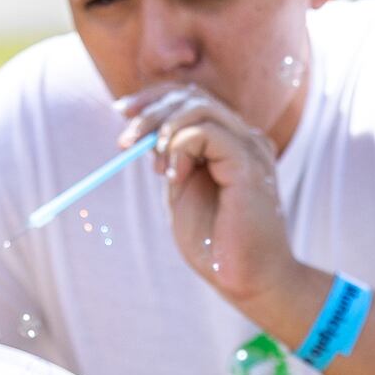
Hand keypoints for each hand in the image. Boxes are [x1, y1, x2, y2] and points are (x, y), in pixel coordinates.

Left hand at [117, 82, 292, 308]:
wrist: (246, 279)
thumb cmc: (217, 244)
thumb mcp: (183, 189)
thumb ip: (173, 158)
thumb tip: (146, 133)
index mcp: (232, 143)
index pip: (193, 98)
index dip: (154, 99)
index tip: (123, 113)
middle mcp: (246, 139)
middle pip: (193, 96)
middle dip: (151, 111)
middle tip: (125, 142)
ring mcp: (251, 149)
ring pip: (199, 106)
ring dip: (163, 130)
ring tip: (156, 167)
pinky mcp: (249, 164)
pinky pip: (204, 132)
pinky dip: (179, 147)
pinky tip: (174, 177)